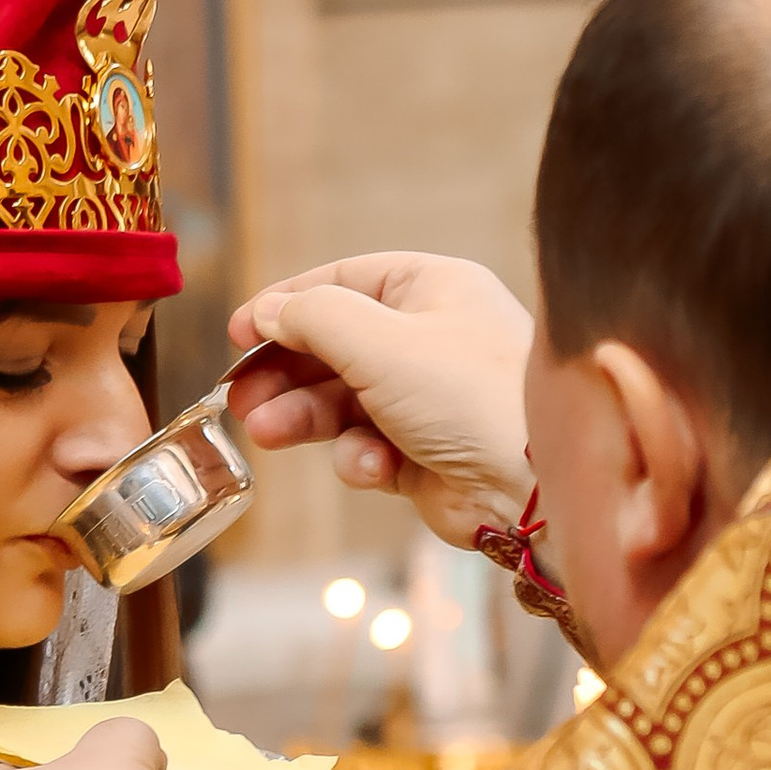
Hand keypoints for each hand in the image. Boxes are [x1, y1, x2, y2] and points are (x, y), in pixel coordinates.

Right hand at [227, 252, 534, 545]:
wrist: (533, 487)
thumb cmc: (472, 397)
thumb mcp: (380, 341)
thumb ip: (313, 318)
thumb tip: (269, 311)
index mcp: (433, 290)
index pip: (344, 282)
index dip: (286, 305)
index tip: (238, 332)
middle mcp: (431, 339)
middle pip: (333, 346)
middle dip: (284, 372)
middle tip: (237, 395)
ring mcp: (428, 399)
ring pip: (342, 401)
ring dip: (304, 417)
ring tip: (266, 433)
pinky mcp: (424, 453)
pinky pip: (369, 447)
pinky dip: (360, 457)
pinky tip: (371, 465)